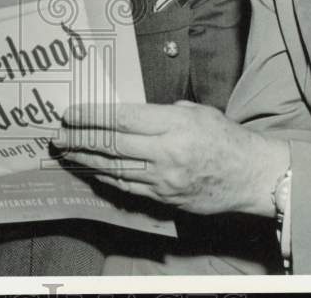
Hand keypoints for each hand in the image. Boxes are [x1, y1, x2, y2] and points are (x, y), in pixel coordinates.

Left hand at [52, 100, 288, 217]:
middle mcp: (167, 153)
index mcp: (174, 125)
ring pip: (115, 169)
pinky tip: (91, 170)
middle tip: (57, 134)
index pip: (122, 118)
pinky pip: (128, 187)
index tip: (70, 112)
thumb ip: (163, 111)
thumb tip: (130, 113)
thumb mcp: (196, 111)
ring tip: (65, 151)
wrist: (253, 176)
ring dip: (86, 160)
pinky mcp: (166, 198)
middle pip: (112, 145)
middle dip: (80, 139)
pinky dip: (106, 177)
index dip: (91, 116)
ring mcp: (165, 179)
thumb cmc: (226, 138)